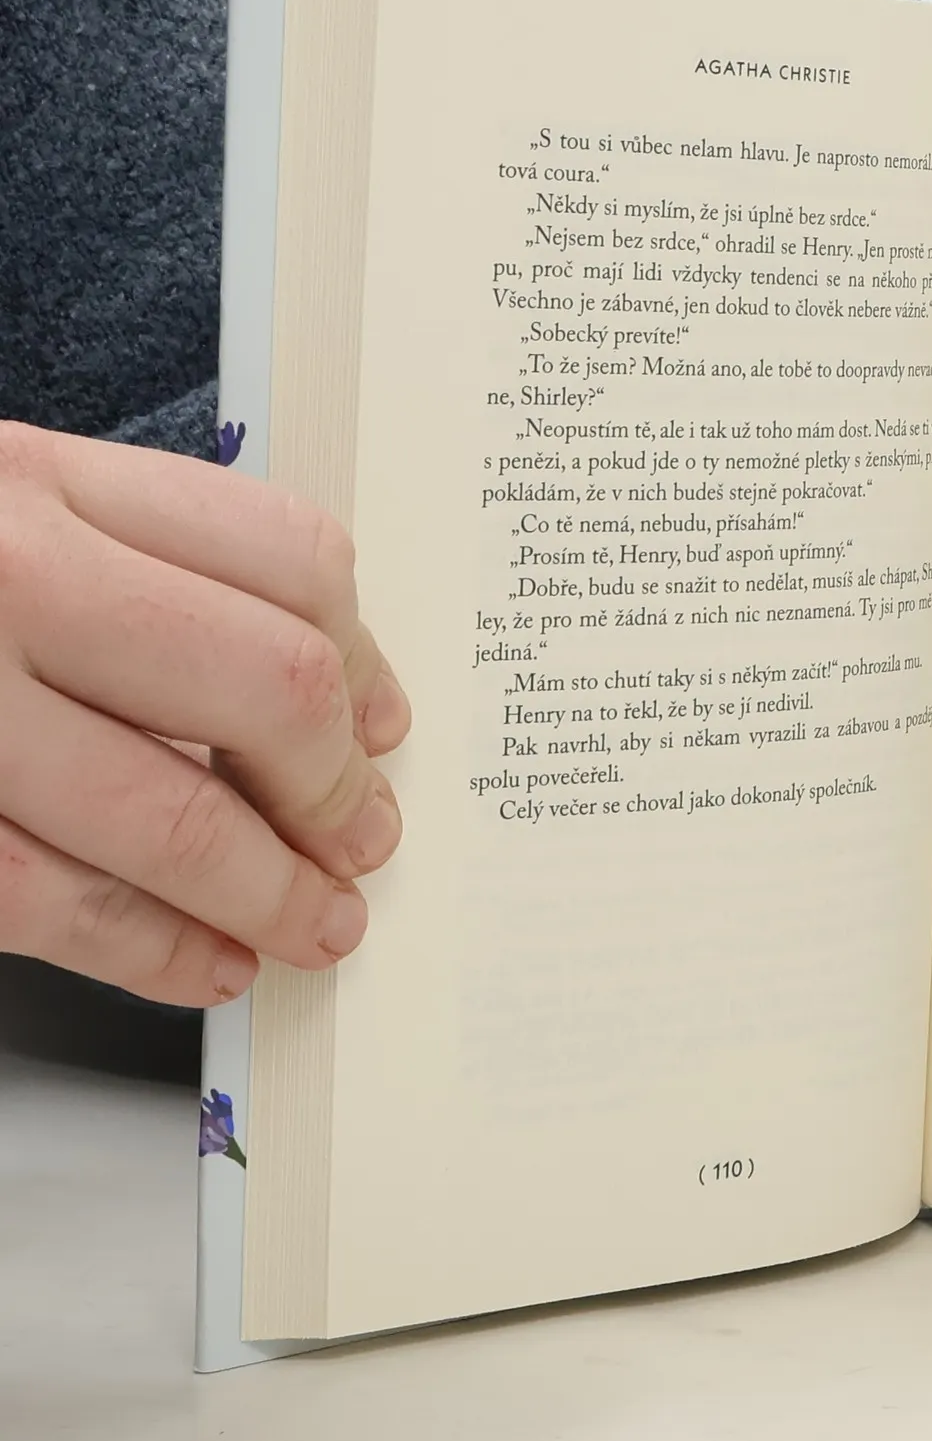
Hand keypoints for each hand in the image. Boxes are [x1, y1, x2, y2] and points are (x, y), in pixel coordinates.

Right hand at [0, 424, 409, 1006]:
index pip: (288, 556)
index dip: (364, 657)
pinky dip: (154, 949)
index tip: (383, 726)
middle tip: (365, 837)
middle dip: (336, 789)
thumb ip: (135, 560)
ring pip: (171, 816)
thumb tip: (325, 690)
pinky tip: (207, 964)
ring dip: (271, 892)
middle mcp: (0, 573)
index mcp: (37, 476)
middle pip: (267, 687)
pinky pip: (50, 901)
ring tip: (318, 925)